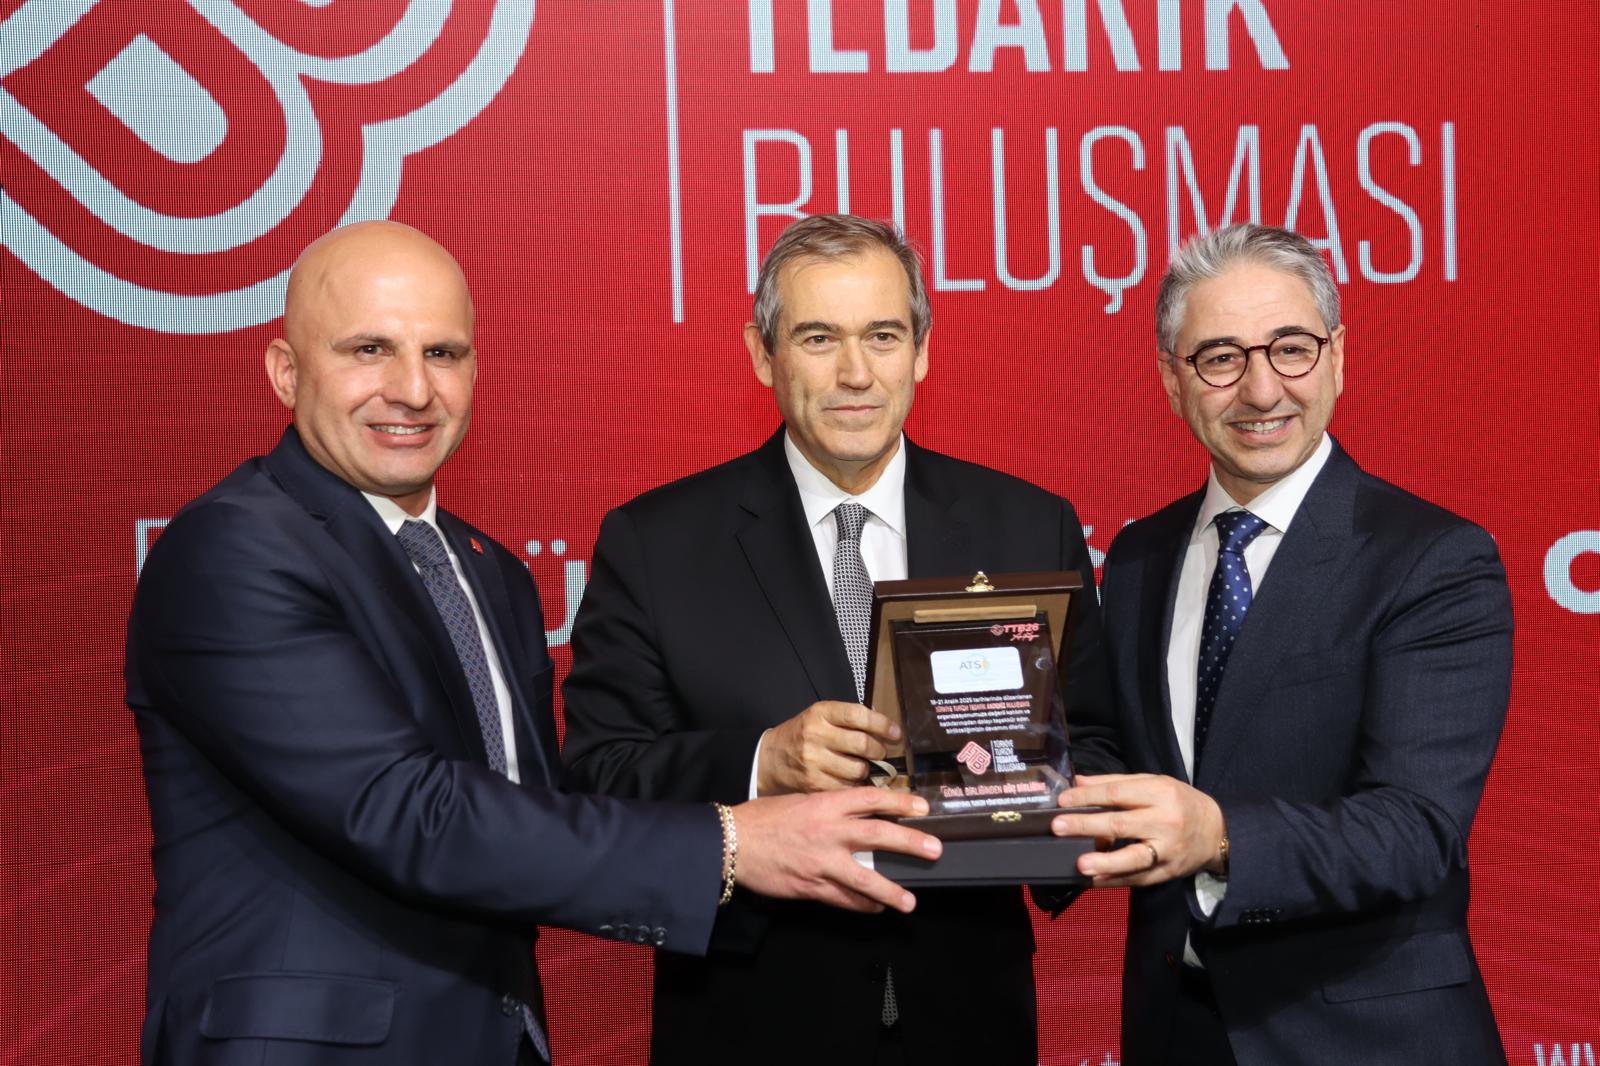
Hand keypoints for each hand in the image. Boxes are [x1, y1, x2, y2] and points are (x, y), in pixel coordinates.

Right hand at [733, 787, 939, 913]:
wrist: (732, 842)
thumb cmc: (763, 818)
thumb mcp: (799, 801)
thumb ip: (829, 807)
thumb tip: (857, 813)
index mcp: (826, 804)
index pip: (871, 799)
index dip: (900, 802)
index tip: (922, 807)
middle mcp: (828, 831)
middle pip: (878, 835)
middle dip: (910, 843)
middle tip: (934, 849)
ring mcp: (821, 862)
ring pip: (864, 879)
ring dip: (890, 891)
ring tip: (910, 902)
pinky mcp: (811, 886)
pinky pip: (843, 899)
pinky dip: (862, 905)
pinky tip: (876, 908)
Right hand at [756, 701, 901, 794]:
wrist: (769, 758)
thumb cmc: (802, 735)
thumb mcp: (820, 717)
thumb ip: (848, 721)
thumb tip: (886, 731)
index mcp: (820, 713)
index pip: (859, 715)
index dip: (883, 725)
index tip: (896, 733)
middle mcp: (816, 735)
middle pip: (863, 745)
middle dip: (879, 752)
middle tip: (880, 754)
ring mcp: (813, 761)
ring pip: (858, 770)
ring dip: (868, 772)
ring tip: (864, 768)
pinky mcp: (812, 784)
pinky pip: (847, 788)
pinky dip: (855, 787)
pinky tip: (851, 782)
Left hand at [1051, 773, 1225, 887]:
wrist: (1217, 831)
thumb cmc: (1180, 802)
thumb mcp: (1153, 783)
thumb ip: (1115, 782)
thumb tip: (1078, 782)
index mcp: (1159, 793)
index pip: (1117, 793)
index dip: (1087, 797)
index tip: (1062, 801)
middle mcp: (1164, 821)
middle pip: (1121, 823)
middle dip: (1086, 826)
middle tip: (1058, 827)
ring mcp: (1167, 849)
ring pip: (1134, 857)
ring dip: (1105, 862)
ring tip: (1081, 864)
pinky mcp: (1168, 871)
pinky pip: (1139, 878)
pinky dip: (1116, 881)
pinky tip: (1095, 880)